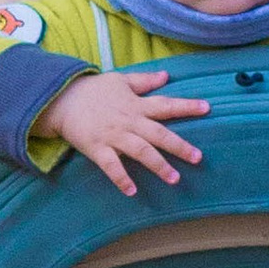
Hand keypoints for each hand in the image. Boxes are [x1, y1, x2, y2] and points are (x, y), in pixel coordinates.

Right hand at [34, 69, 210, 195]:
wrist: (61, 99)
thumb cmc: (93, 90)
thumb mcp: (120, 80)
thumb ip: (144, 81)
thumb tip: (167, 76)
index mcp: (136, 105)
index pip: (166, 105)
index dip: (186, 106)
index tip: (207, 108)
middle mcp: (129, 121)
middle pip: (158, 134)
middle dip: (179, 146)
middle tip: (198, 158)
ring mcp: (113, 136)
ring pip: (140, 152)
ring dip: (158, 165)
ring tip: (174, 179)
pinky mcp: (97, 148)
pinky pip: (111, 166)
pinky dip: (121, 178)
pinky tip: (132, 191)